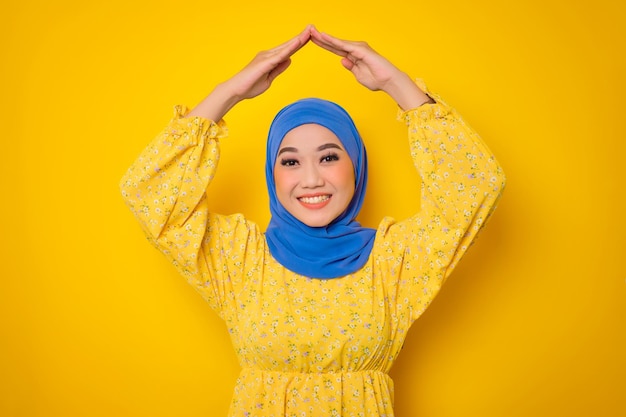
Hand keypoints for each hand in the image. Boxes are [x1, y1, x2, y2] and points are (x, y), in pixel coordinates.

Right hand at [188, 26, 311, 119]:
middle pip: (289, 45)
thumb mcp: (270, 78)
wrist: (236, 90)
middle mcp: (268, 55)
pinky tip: (298, 42)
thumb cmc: (250, 86)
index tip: (309, 37)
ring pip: (286, 47)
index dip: (299, 43)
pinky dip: (290, 48)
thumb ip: (279, 69)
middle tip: (312, 27)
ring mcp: (266, 57)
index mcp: (270, 59)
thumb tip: (289, 60)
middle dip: (301, 37)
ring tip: (309, 31)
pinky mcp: (264, 63)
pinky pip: (280, 55)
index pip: (288, 50)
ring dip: (298, 39)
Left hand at [310, 26, 433, 109]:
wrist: (389, 81)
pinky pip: (343, 45)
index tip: (312, 40)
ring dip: (324, 37)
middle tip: (308, 30)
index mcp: (353, 56)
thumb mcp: (359, 75)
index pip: (335, 49)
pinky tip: (324, 37)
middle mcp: (355, 49)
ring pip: (337, 42)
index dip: (324, 45)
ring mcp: (358, 48)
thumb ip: (351, 67)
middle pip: (334, 43)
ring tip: (312, 32)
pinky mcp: (361, 50)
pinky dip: (333, 41)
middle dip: (321, 38)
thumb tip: (343, 60)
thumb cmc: (377, 80)